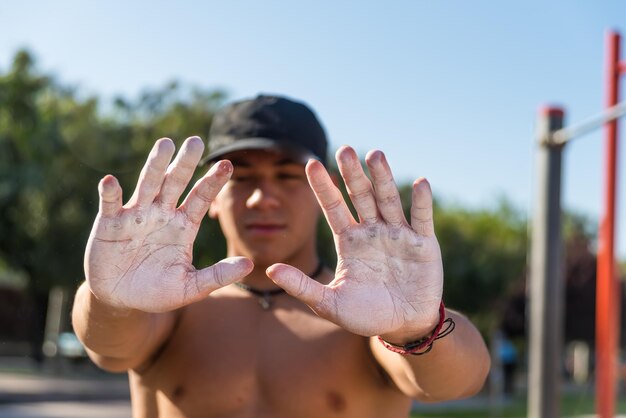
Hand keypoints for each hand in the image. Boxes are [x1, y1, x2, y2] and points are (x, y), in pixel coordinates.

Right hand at [84, 137, 252, 312]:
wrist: (121, 300)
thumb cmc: (158, 292)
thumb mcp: (190, 287)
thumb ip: (217, 276)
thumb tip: (248, 265)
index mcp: (183, 225)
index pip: (201, 198)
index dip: (213, 182)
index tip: (228, 164)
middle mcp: (162, 213)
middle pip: (176, 182)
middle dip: (185, 163)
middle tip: (196, 141)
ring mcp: (136, 215)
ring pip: (147, 184)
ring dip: (155, 165)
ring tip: (165, 144)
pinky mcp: (109, 223)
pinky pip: (110, 204)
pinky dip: (110, 193)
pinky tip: (110, 182)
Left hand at [267, 146, 442, 341]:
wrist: (403, 326)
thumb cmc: (364, 314)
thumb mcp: (329, 303)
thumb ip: (302, 286)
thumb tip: (269, 270)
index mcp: (349, 241)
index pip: (333, 208)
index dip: (323, 187)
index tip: (310, 164)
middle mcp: (372, 231)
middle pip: (360, 197)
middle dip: (352, 174)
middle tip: (344, 150)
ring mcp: (398, 234)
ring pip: (388, 200)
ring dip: (383, 178)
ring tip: (375, 154)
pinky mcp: (423, 244)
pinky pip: (422, 219)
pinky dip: (421, 202)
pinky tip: (419, 183)